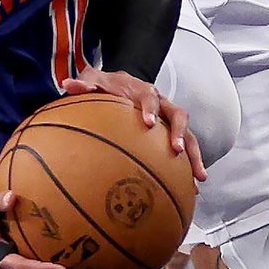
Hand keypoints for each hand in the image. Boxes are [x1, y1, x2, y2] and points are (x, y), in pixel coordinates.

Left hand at [61, 69, 205, 181]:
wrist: (123, 82)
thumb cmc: (109, 84)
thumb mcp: (95, 79)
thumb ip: (84, 83)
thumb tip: (69, 85)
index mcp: (144, 91)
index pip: (150, 97)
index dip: (151, 109)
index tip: (149, 123)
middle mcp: (162, 103)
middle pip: (178, 115)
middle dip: (179, 133)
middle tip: (176, 150)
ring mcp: (169, 118)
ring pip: (188, 134)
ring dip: (194, 155)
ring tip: (198, 178)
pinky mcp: (171, 133)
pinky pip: (185, 149)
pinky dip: (190, 167)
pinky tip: (192, 189)